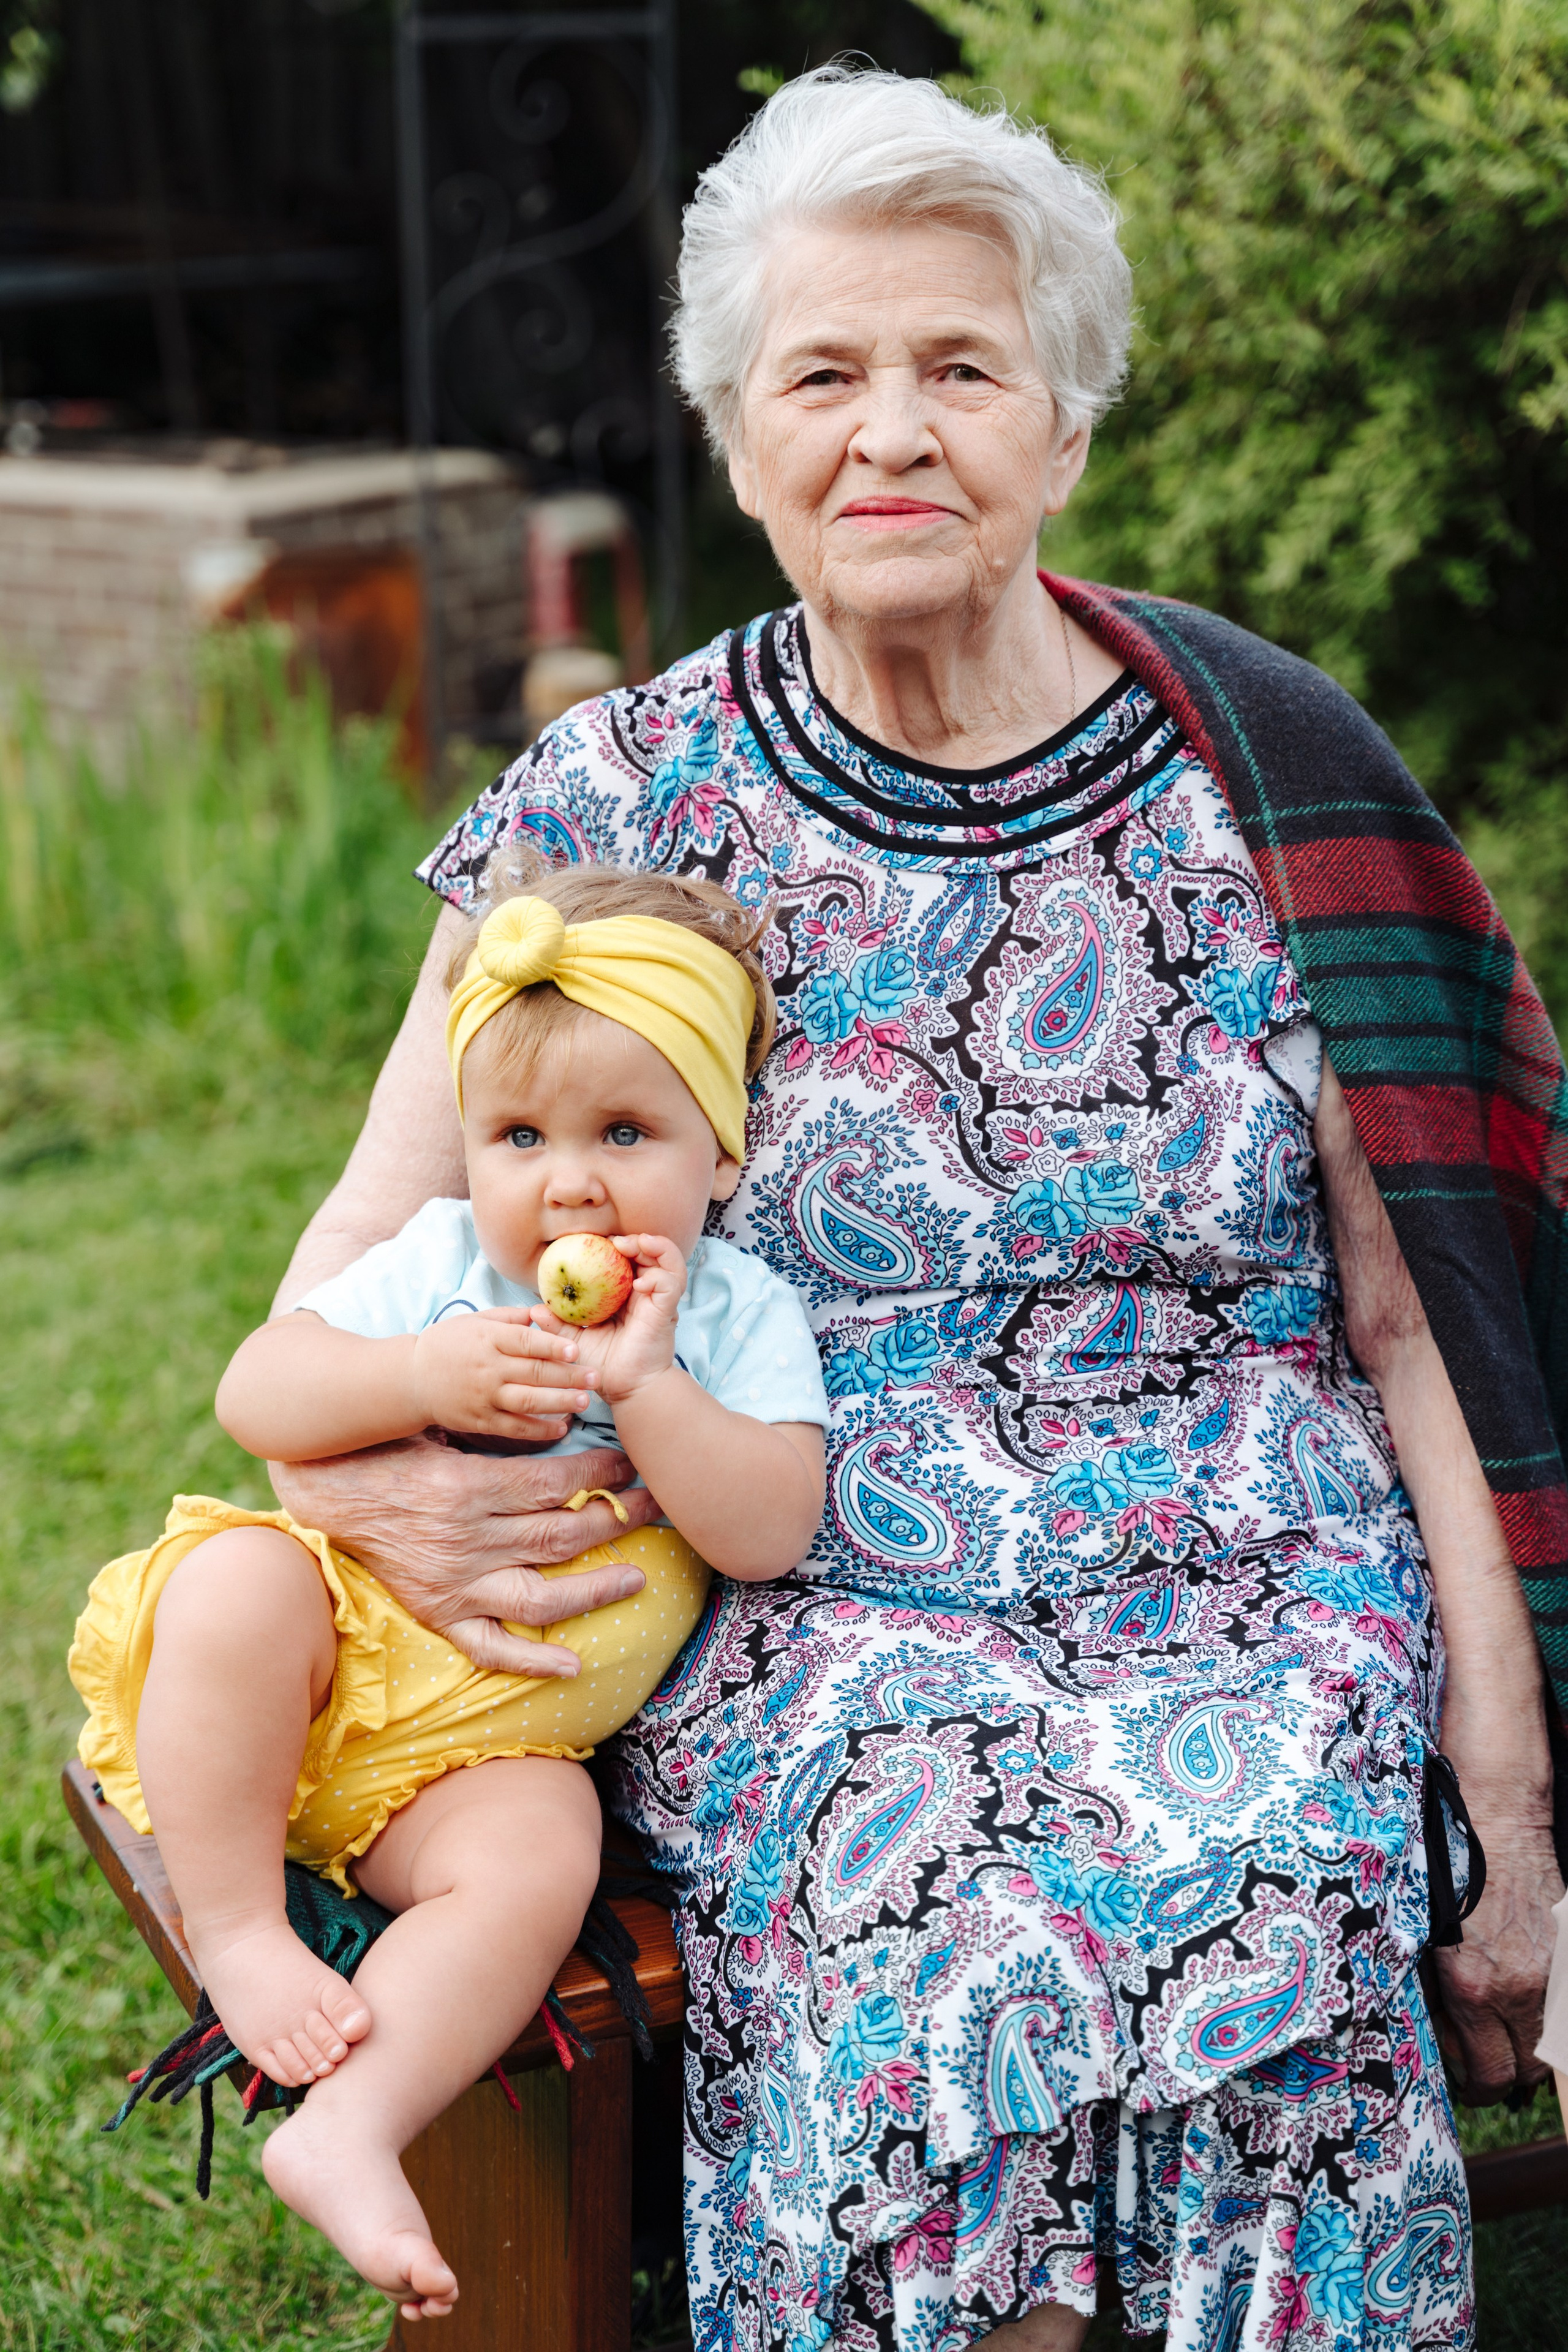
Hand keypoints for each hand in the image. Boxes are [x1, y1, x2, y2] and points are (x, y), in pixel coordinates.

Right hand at [268, 1439, 658, 1674]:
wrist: (326, 1493)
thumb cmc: (387, 1450)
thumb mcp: (439, 1426)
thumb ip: (495, 1428)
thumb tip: (557, 1418)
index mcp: (469, 1487)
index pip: (554, 1482)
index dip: (601, 1470)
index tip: (633, 1461)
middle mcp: (466, 1539)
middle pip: (559, 1533)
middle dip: (616, 1518)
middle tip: (655, 1505)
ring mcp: (454, 1582)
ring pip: (539, 1593)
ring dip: (594, 1588)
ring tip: (638, 1577)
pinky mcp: (438, 1612)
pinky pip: (489, 1647)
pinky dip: (530, 1660)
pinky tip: (572, 1666)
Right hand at [409, 1307, 595, 1441]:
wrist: (411, 1379)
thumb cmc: (448, 1343)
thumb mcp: (474, 1320)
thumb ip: (509, 1317)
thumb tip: (544, 1311)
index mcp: (487, 1339)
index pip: (525, 1342)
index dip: (552, 1345)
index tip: (576, 1349)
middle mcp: (487, 1369)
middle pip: (534, 1373)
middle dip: (568, 1376)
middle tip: (595, 1377)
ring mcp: (483, 1397)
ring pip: (528, 1402)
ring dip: (560, 1403)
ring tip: (585, 1401)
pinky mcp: (480, 1421)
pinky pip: (514, 1427)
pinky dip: (539, 1430)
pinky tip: (561, 1427)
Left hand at [538, 1234, 685, 1405]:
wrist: (626, 1390)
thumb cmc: (603, 1367)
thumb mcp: (573, 1342)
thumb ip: (557, 1324)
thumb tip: (534, 1309)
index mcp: (626, 1295)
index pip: (628, 1259)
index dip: (617, 1245)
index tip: (597, 1243)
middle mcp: (646, 1294)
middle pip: (651, 1253)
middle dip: (637, 1239)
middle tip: (616, 1242)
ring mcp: (658, 1301)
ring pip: (669, 1261)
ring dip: (655, 1247)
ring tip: (635, 1245)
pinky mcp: (667, 1311)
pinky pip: (671, 1284)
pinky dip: (658, 1276)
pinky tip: (639, 1283)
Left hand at [1429, 1795, 1560, 2103]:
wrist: (1497, 1822)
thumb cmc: (1447, 1871)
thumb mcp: (1425, 1935)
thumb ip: (1436, 1992)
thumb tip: (1444, 2031)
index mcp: (1474, 1987)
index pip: (1490, 2074)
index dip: (1478, 2089)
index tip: (1469, 2084)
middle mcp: (1520, 1989)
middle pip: (1528, 2071)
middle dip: (1505, 2075)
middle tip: (1485, 2060)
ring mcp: (1552, 1974)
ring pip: (1552, 2046)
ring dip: (1530, 2050)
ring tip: (1506, 2034)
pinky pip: (1563, 2010)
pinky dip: (1549, 2018)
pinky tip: (1527, 2003)